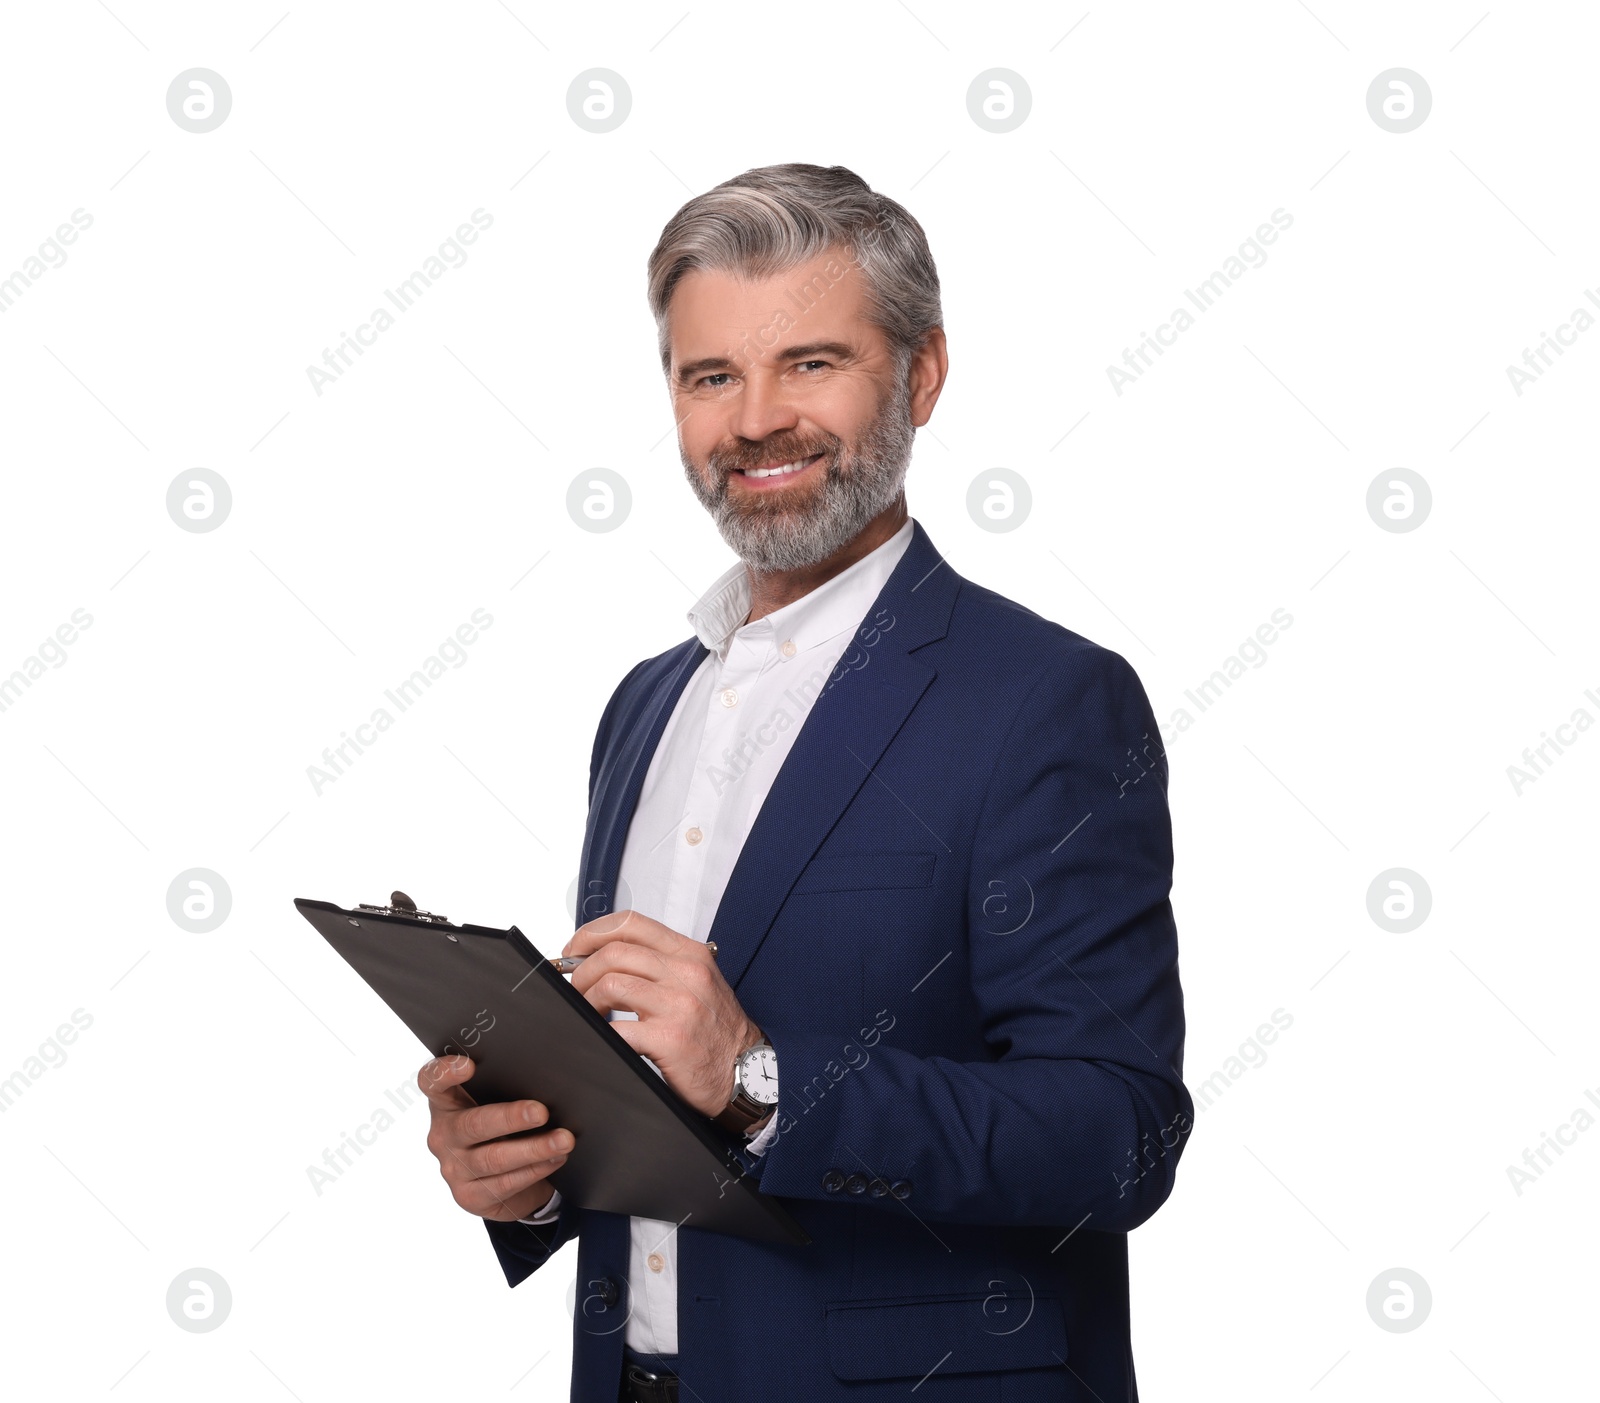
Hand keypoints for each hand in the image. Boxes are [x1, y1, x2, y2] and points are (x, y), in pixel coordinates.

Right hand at [418, 1054, 573, 1221]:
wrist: (506, 1180)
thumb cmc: (505, 1128)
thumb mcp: (502, 1101)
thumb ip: (511, 1083)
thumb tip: (552, 1070)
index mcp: (447, 1102)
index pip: (432, 1082)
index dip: (445, 1072)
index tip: (471, 1065)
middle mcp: (444, 1135)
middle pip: (472, 1124)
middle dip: (510, 1117)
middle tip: (541, 1112)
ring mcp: (454, 1168)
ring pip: (494, 1159)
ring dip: (534, 1149)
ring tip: (564, 1140)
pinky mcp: (470, 1196)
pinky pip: (505, 1184)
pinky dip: (535, 1170)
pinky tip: (555, 1159)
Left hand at [563, 911, 760, 1117]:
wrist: (746, 1070)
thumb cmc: (718, 1030)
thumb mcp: (697, 983)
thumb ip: (660, 966)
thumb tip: (606, 958)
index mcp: (690, 954)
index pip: (631, 923)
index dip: (592, 933)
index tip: (575, 949)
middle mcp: (686, 973)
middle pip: (614, 953)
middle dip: (581, 971)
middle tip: (576, 988)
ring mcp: (679, 1005)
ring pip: (610, 984)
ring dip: (587, 1000)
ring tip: (589, 1013)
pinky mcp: (669, 1039)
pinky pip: (617, 1028)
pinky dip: (598, 1032)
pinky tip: (600, 1036)